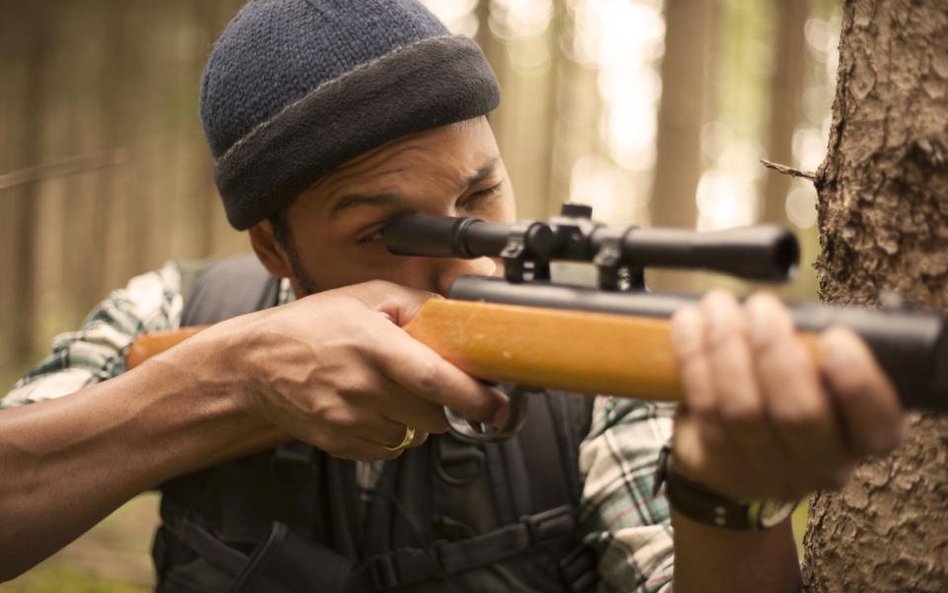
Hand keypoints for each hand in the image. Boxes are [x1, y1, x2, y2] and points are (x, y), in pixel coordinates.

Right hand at [199, 280, 508, 459]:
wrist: (256, 364)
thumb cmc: (313, 325)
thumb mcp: (366, 297)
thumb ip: (416, 305)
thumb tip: (460, 317)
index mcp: (374, 347)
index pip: (436, 381)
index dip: (475, 399)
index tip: (499, 405)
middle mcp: (363, 387)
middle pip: (434, 414)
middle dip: (448, 404)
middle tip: (439, 384)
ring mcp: (350, 420)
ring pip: (415, 433)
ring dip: (418, 417)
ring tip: (392, 389)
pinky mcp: (341, 444)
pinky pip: (390, 447)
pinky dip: (393, 431)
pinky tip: (373, 406)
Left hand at [668, 290, 903, 500]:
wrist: (736, 452)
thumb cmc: (785, 396)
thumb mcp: (817, 376)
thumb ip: (814, 352)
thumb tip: (787, 310)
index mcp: (862, 439)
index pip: (877, 424)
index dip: (857, 383)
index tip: (836, 337)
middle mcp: (820, 465)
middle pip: (799, 414)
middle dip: (775, 351)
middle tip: (761, 306)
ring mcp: (766, 473)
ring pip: (741, 409)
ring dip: (725, 347)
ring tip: (717, 306)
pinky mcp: (717, 465)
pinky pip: (703, 407)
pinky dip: (693, 358)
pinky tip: (689, 324)